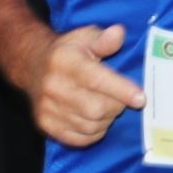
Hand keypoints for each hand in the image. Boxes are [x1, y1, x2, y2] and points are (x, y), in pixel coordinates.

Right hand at [23, 23, 146, 147]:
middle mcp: (54, 86)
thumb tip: (119, 34)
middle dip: (116, 106)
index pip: (96, 79)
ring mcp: (47, 108)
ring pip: (89, 126)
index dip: (121, 90)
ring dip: (106, 120)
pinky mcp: (45, 124)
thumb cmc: (66, 51)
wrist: (31, 64)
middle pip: (96, 108)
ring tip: (107, 107)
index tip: (141, 98)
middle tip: (121, 99)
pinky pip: (79, 139)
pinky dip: (94, 133)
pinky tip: (95, 120)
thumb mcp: (84, 37)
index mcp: (65, 61)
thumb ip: (104, 39)